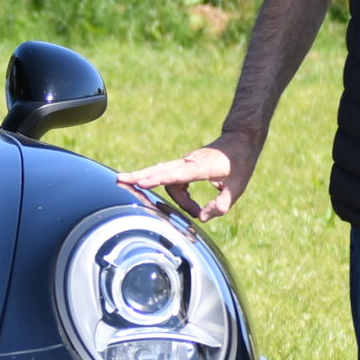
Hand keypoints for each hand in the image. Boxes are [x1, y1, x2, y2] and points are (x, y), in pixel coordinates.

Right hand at [119, 133, 261, 220]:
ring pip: (165, 175)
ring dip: (157, 186)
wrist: (240, 140)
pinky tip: (184, 203)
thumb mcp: (237, 187)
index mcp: (201, 167)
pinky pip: (172, 177)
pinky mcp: (186, 165)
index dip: (159, 179)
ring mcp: (186, 163)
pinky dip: (170, 188)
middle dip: (140, 176)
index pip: (177, 175)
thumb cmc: (240, 163)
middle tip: (119, 180)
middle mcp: (189, 163)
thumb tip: (202, 218)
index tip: (143, 183)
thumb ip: (220, 205)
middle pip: (160, 170)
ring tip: (153, 195)